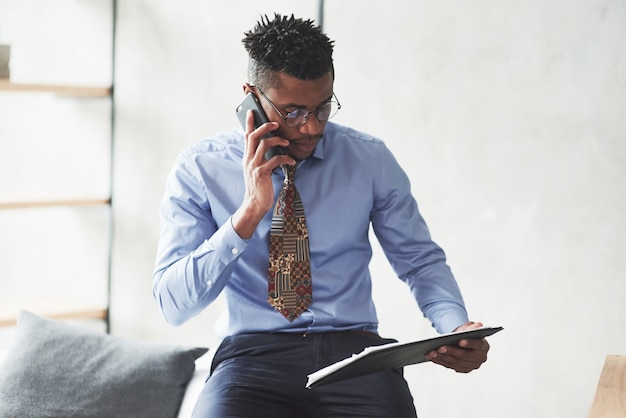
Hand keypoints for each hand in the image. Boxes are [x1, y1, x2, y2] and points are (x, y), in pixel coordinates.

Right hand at [232, 110, 292, 238]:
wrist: (254, 203)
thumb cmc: (258, 186)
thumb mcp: (255, 169)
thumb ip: (258, 158)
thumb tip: (268, 146)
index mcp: (247, 157)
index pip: (246, 136)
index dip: (248, 123)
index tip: (252, 111)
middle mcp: (248, 159)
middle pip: (254, 136)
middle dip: (265, 126)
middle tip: (276, 124)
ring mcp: (254, 166)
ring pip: (264, 144)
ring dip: (277, 141)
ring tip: (286, 143)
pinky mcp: (262, 173)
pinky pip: (275, 160)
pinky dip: (285, 159)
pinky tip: (291, 161)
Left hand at [425, 321, 489, 372]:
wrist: (463, 340)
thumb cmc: (466, 333)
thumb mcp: (469, 327)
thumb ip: (473, 327)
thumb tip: (478, 326)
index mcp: (484, 346)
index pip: (477, 345)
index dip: (469, 343)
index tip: (460, 341)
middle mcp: (480, 358)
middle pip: (465, 356)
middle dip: (451, 351)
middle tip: (440, 348)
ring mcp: (471, 365)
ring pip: (456, 363)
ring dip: (443, 357)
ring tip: (432, 352)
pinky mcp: (463, 369)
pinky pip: (450, 366)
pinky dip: (440, 361)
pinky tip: (432, 357)